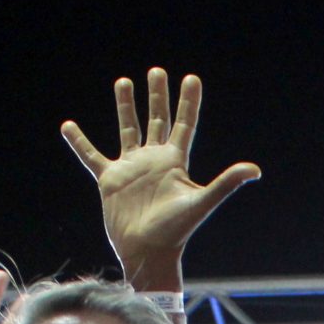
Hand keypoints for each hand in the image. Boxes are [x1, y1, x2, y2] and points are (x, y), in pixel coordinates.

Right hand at [62, 69, 260, 287]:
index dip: (188, 102)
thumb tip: (255, 170)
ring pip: (128, 129)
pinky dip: (79, 142)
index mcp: (175, 162)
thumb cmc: (176, 231)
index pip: (184, 124)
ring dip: (125, 106)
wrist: (148, 252)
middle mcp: (154, 160)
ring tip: (123, 81)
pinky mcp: (110, 180)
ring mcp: (132, 168)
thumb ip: (226, 183)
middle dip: (157, 96)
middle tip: (157, 71)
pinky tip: (68, 126)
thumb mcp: (202, 202)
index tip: (191, 78)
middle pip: (156, 120)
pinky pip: (92, 156)